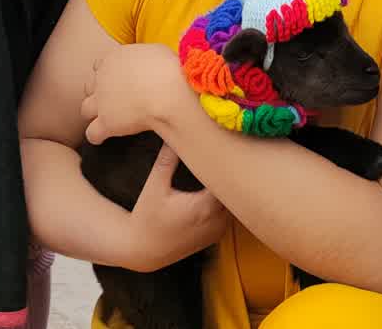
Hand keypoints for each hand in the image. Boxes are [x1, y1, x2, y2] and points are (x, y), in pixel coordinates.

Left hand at [83, 43, 182, 144]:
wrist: (167, 90)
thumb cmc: (170, 69)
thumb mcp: (157, 52)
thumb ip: (146, 57)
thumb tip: (151, 61)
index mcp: (114, 58)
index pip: (100, 65)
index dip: (108, 75)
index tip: (119, 81)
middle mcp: (103, 78)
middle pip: (89, 86)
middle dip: (98, 93)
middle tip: (112, 101)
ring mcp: (102, 101)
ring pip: (85, 109)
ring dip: (94, 114)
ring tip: (107, 120)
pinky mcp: (106, 122)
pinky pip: (92, 133)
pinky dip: (97, 136)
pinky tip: (105, 138)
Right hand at [124, 143, 227, 271]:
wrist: (144, 251)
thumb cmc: (146, 216)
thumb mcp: (154, 185)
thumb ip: (167, 159)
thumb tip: (173, 130)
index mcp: (203, 207)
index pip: (229, 180)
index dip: (231, 163)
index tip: (229, 146)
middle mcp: (216, 221)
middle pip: (238, 192)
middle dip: (235, 173)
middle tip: (235, 150)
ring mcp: (218, 230)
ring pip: (237, 204)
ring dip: (233, 188)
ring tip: (231, 166)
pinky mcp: (216, 236)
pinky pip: (231, 215)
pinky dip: (230, 202)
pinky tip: (224, 186)